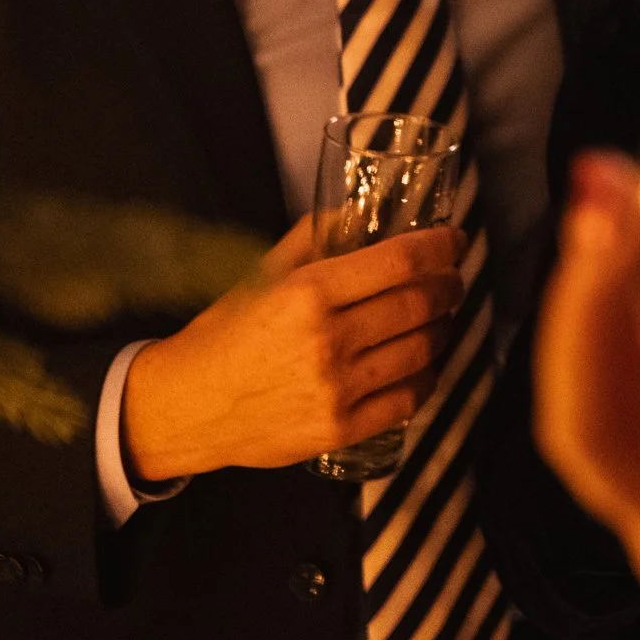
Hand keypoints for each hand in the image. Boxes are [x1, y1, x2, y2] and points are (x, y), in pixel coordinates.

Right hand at [122, 215, 465, 478]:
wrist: (186, 407)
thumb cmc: (224, 335)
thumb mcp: (260, 275)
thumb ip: (312, 238)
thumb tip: (359, 210)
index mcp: (309, 293)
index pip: (399, 261)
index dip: (439, 247)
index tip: (454, 240)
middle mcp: (328, 340)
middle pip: (419, 304)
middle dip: (448, 285)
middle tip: (452, 278)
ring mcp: (337, 389)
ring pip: (421, 350)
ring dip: (441, 328)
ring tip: (437, 317)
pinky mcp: (340, 430)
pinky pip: (408, 400)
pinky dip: (426, 377)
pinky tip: (422, 363)